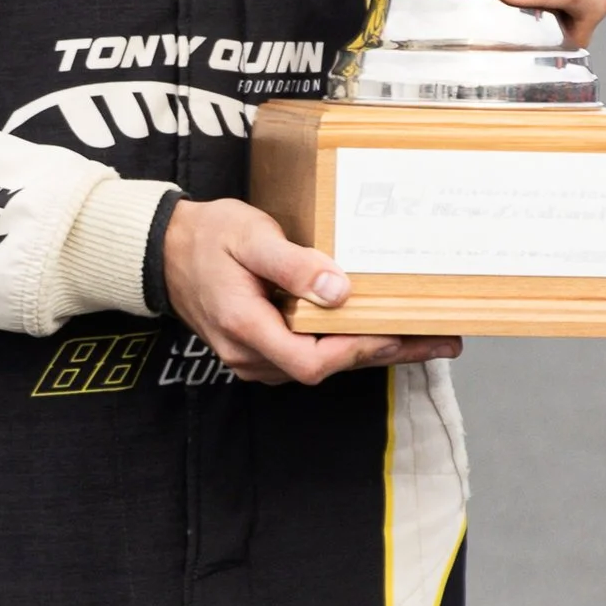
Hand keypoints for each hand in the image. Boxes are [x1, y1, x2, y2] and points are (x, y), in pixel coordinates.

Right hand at [161, 197, 459, 389]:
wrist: (164, 250)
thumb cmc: (206, 238)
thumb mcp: (249, 237)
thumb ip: (292, 264)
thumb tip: (338, 290)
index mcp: (247, 328)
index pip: (313, 360)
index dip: (359, 350)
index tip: (399, 333)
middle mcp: (251, 354)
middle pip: (327, 367)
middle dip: (387, 353)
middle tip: (440, 340)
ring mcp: (255, 357)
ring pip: (322, 363)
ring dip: (372, 350)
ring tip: (424, 335)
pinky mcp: (262, 350)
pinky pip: (310, 355)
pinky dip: (347, 344)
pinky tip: (379, 329)